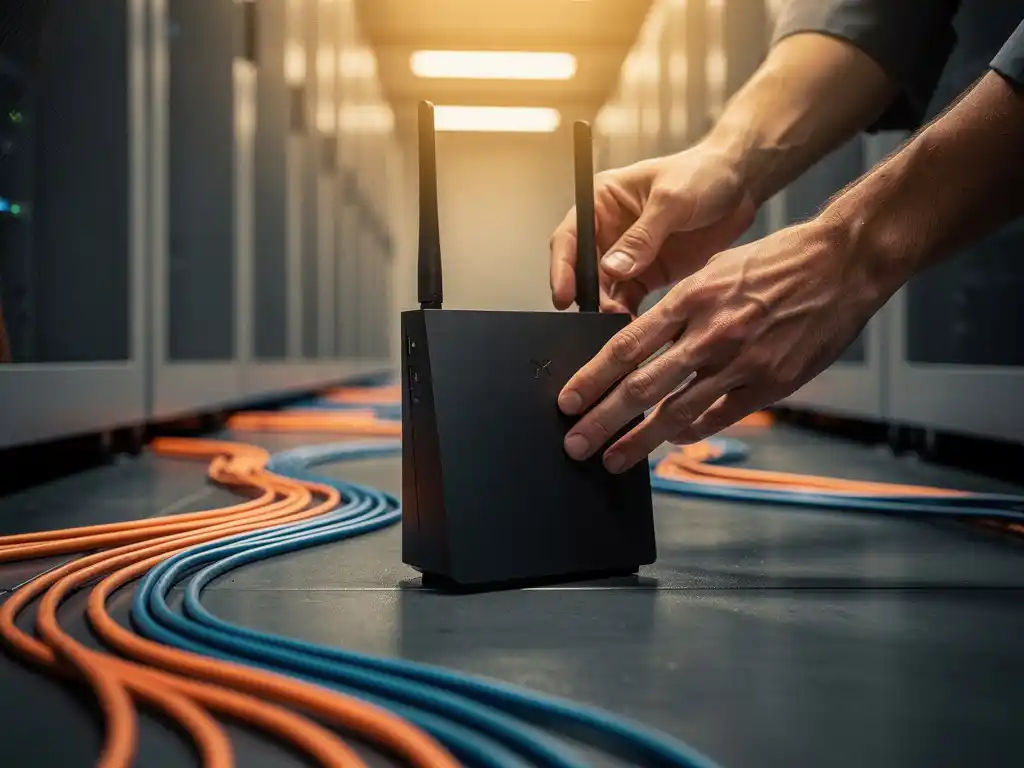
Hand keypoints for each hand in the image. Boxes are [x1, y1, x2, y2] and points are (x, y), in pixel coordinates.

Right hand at [549, 146, 757, 314]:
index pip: (569, 237)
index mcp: (602, 201)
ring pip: (603, 290)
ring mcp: (627, 256)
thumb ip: (642, 236)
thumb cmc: (703, 174)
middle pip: (583, 270)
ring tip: (618, 325)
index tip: (564, 295)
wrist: (742, 185)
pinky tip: (633, 327)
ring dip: (606, 309)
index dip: (562, 267)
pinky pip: (628, 300)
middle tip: (597, 317)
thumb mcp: (672, 200)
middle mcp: (607, 231)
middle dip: (586, 295)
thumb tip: (611, 269)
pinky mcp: (647, 275)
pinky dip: (627, 315)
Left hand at [557, 216, 887, 471]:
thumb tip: (640, 339)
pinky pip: (720, 417)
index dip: (592, 379)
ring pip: (677, 412)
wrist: (842, 264)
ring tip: (613, 460)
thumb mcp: (714, 270)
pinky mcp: (770, 384)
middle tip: (576, 444)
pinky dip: (691, 432)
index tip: (569, 401)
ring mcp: (741, 363)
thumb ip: (678, 307)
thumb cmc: (777, 261)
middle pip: (642, 387)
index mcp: (690, 299)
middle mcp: (710, 334)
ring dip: (639, 441)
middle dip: (602, 421)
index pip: (625, 347)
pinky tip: (672, 441)